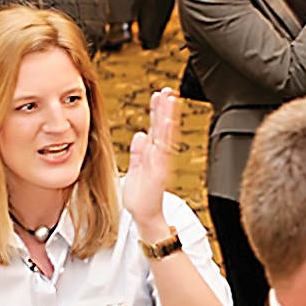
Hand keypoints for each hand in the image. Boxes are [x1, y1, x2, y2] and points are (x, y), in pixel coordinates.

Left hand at [122, 88, 179, 236]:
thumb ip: (138, 151)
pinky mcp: (159, 172)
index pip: (156, 127)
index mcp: (153, 153)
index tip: (159, 94)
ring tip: (170, 101)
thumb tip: (140, 134)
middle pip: (163, 127)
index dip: (158, 110)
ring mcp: (160, 163)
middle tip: (167, 91)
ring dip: (168, 118)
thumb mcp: (136, 167)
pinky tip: (168, 124)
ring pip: (165, 136)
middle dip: (165, 108)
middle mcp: (159, 156)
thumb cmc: (140, 194)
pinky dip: (166, 137)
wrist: (145, 214)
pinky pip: (163, 151)